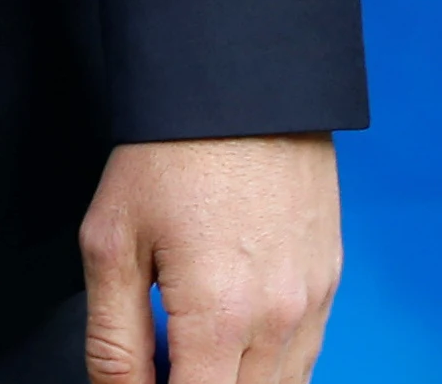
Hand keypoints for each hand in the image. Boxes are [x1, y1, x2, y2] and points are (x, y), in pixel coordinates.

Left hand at [82, 134, 340, 383]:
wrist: (242, 86)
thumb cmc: (168, 155)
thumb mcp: (111, 244)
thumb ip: (113, 341)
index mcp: (220, 317)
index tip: (140, 380)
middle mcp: (281, 321)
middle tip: (159, 359)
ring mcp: (314, 304)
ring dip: (233, 382)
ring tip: (188, 350)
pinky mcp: (330, 283)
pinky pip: (304, 356)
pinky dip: (267, 366)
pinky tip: (227, 336)